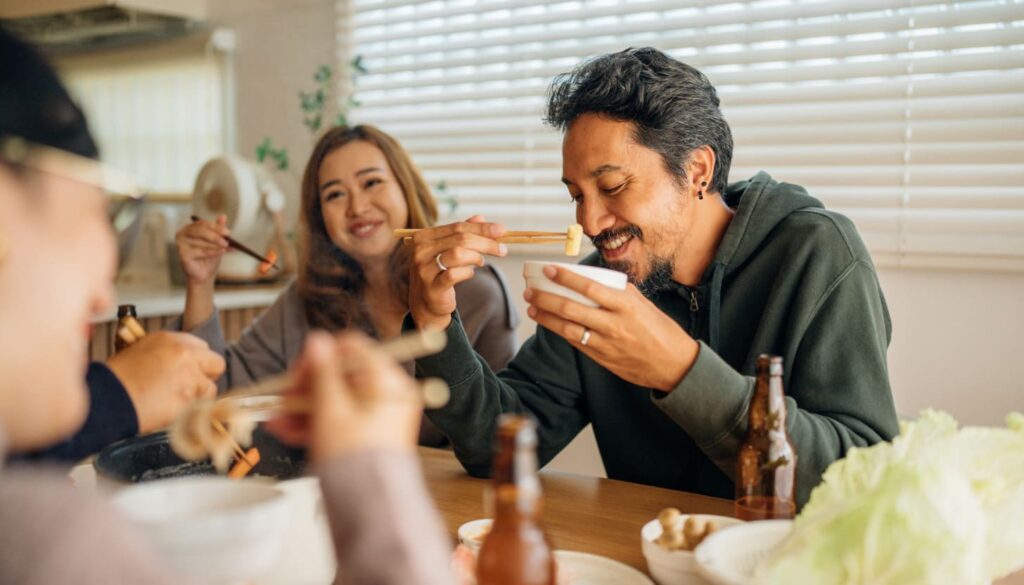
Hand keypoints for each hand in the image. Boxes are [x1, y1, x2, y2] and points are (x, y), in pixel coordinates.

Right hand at [106, 331, 225, 433]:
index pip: (201, 346)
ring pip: (210, 389)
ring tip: (173, 402)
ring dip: (197, 397)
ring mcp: (189, 377)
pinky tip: (171, 412)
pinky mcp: (189, 400)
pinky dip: (191, 413)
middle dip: (206, 376)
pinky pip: (200, 408)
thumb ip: (166, 353)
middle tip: (191, 387)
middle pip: (216, 363)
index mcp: (171, 340)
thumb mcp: (139, 351)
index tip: (190, 371)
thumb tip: (180, 362)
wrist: (106, 400)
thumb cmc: (116, 379)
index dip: (197, 361)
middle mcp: (184, 354)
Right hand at [175, 215, 229, 286]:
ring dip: (216, 246)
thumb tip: (223, 216)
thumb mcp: (217, 242)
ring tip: (225, 248)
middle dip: (215, 236)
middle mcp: (182, 234)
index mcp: (190, 228)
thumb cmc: (209, 256)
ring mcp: (181, 244)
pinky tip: (220, 253)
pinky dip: (213, 252)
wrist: (204, 274)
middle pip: (200, 231)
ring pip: (202, 242)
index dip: (216, 227)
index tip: (228, 232)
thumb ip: (219, 229)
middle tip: (227, 241)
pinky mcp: (183, 254)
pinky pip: (201, 252)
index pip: (203, 223)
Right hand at [265, 331, 422, 461]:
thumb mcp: (331, 410)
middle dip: (305, 389)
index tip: (297, 375)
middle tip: (281, 403)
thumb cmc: (354, 458)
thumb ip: (322, 373)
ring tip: (276, 423)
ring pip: (336, 400)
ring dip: (303, 409)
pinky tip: (286, 432)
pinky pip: (340, 419)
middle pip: (341, 376)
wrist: (369, 507)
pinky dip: (315, 423)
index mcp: (387, 380)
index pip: (351, 349)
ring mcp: (379, 415)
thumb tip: (317, 339)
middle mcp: (388, 393)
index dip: (320, 357)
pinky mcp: (369, 434)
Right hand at [407, 215, 506, 330]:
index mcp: (424, 237)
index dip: (481, 228)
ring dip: (476, 257)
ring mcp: (424, 269)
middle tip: (502, 249)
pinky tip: (470, 273)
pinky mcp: (432, 286)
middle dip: (486, 242)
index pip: (457, 227)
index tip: (501, 230)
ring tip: (481, 262)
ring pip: (458, 254)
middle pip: (460, 239)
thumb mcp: (448, 250)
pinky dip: (468, 272)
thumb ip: (462, 234)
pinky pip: (455, 274)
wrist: (426, 304)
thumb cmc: (439, 273)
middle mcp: (421, 251)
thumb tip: (481, 217)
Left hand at [524, 265, 699, 390]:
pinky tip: (548, 324)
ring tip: (532, 307)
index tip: (549, 270)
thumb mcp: (644, 304)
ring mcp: (606, 343)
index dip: (566, 278)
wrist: (674, 365)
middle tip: (531, 290)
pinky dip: (560, 332)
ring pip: (568, 328)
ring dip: (546, 317)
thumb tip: (599, 279)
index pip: (590, 287)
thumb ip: (621, 292)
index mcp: (626, 305)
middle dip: (546, 298)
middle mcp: (614, 324)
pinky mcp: (602, 359)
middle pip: (571, 308)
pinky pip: (576, 343)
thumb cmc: (661, 331)